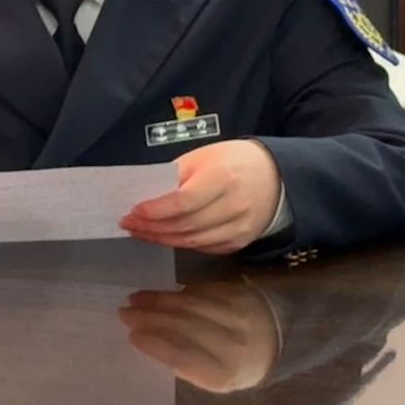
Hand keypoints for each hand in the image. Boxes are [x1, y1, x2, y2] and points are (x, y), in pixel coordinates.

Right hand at [118, 280, 279, 391]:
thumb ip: (188, 366)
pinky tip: (160, 294)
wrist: (280, 338)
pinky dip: (178, 291)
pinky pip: (202, 290)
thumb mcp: (216, 378)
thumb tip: (152, 346)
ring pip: (191, 304)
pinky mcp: (238, 293)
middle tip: (124, 313)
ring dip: (159, 300)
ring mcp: (239, 314)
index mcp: (226, 373)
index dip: (157, 346)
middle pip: (186, 327)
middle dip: (151, 318)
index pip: (186, 357)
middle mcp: (235, 343)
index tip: (133, 336)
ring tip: (135, 299)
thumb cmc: (238, 365)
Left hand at [121, 141, 282, 253]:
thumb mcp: (203, 156)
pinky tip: (166, 236)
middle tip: (129, 223)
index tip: (134, 210)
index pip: (183, 201)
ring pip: (192, 241)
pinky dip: (182, 243)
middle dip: (152, 227)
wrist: (275, 176)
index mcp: (223, 177)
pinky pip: (204, 248)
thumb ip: (176, 175)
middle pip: (185, 224)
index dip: (156, 210)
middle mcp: (234, 205)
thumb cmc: (233, 161)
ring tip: (141, 232)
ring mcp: (239, 227)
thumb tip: (146, 195)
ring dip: (162, 238)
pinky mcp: (240, 241)